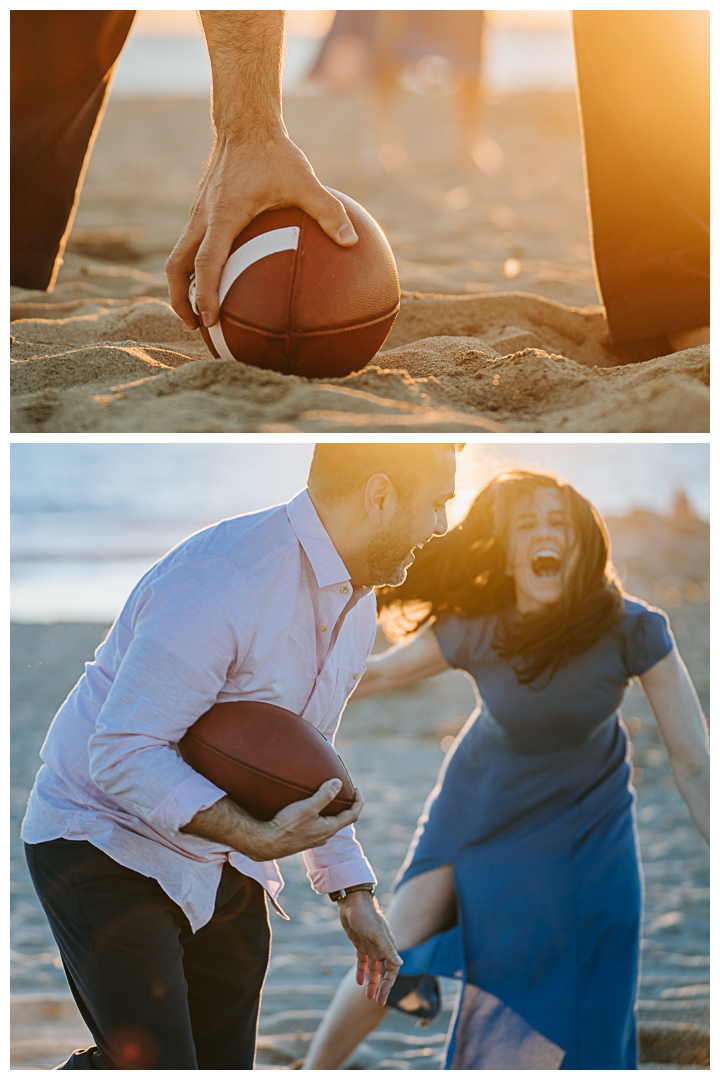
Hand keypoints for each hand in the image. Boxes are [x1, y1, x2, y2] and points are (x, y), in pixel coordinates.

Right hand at [165, 133, 357, 329]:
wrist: (245, 124)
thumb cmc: (275, 153)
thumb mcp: (305, 180)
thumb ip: (328, 211)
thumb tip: (352, 242)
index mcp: (223, 215)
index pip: (206, 262)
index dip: (204, 294)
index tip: (208, 320)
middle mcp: (202, 217)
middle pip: (177, 266)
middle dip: (181, 299)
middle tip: (196, 326)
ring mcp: (198, 215)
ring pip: (179, 257)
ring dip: (183, 286)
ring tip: (199, 313)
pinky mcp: (201, 212)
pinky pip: (191, 246)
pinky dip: (196, 268)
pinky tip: (218, 280)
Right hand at [181, 781, 362, 861]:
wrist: (266, 843)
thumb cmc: (287, 825)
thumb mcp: (308, 807)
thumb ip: (324, 795)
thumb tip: (338, 783)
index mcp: (329, 828)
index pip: (352, 815)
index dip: (358, 801)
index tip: (357, 789)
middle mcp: (324, 836)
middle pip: (342, 820)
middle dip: (346, 805)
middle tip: (344, 791)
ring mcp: (314, 839)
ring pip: (330, 824)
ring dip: (333, 811)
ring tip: (329, 798)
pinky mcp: (303, 839)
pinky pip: (319, 826)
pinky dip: (322, 816)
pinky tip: (311, 810)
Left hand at [337, 891, 402, 1006]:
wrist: (351, 903)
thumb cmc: (366, 916)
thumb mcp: (376, 933)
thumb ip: (388, 949)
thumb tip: (400, 964)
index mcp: (388, 946)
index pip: (391, 970)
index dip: (387, 985)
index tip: (381, 997)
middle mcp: (381, 948)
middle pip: (383, 972)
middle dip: (380, 987)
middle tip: (376, 1003)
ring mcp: (370, 947)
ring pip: (373, 969)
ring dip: (371, 982)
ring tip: (368, 997)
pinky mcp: (360, 944)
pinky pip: (362, 962)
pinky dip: (361, 972)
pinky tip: (359, 982)